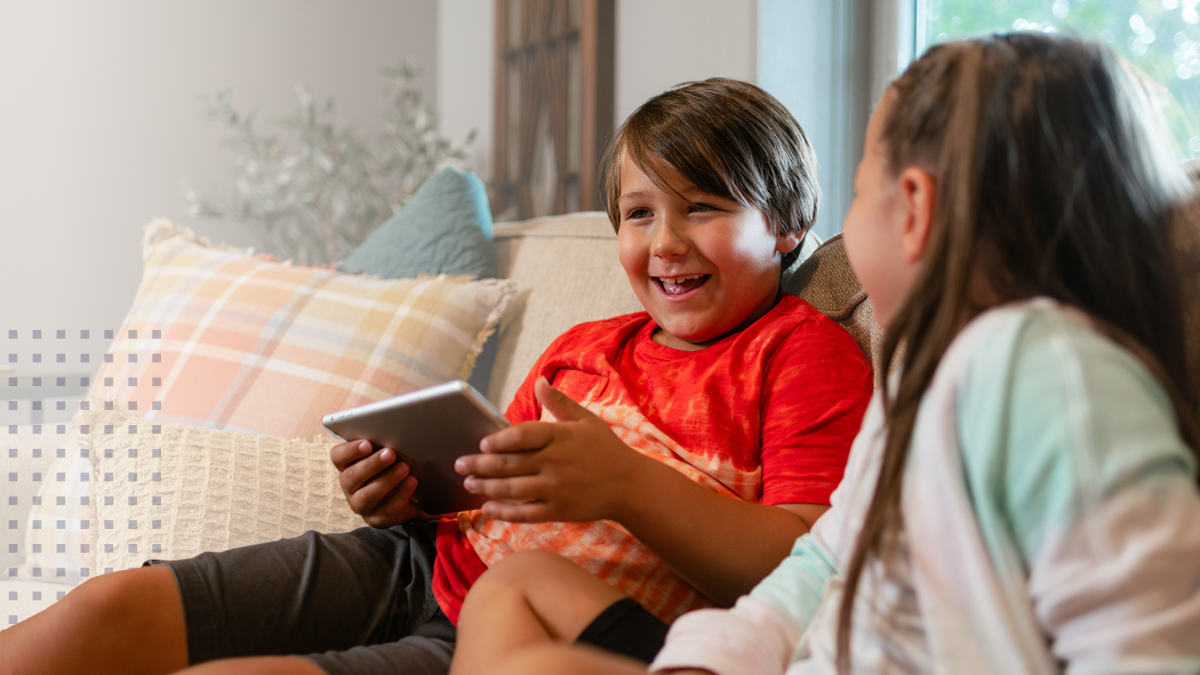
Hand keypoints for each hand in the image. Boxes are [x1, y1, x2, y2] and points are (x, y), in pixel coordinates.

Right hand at [331, 439, 428, 526]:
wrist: (412, 497)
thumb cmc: (394, 468)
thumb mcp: (388, 455)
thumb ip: (385, 444)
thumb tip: (396, 429)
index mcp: (347, 467)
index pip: (337, 457)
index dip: (349, 450)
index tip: (367, 443)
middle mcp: (350, 487)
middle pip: (351, 476)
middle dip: (372, 464)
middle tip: (391, 453)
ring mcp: (361, 505)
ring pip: (367, 496)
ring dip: (386, 480)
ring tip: (404, 467)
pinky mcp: (377, 520)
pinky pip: (387, 510)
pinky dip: (401, 495)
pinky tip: (412, 482)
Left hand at [454, 377, 649, 522]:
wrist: (630, 486)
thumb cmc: (606, 449)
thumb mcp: (586, 420)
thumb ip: (559, 402)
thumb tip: (539, 380)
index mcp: (559, 436)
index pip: (521, 435)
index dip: (498, 439)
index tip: (482, 442)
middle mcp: (554, 462)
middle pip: (508, 463)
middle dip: (480, 464)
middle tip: (460, 464)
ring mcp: (555, 489)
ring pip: (511, 489)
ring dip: (486, 487)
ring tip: (469, 484)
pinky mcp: (558, 510)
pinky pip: (524, 512)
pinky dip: (504, 512)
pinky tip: (488, 508)